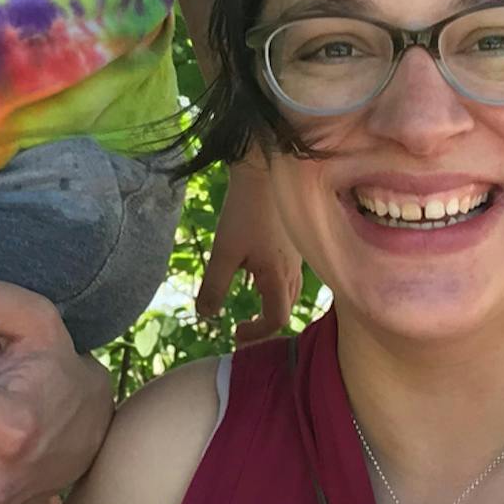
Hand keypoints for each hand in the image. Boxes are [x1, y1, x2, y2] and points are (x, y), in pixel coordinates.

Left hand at [195, 154, 300, 345]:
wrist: (265, 171)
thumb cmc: (245, 211)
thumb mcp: (224, 252)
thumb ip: (214, 286)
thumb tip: (206, 316)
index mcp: (278, 277)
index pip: (275, 319)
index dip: (256, 333)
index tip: (234, 331)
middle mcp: (293, 270)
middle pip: (285, 309)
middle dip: (265, 323)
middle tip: (242, 327)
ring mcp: (298, 256)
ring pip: (290, 292)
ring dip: (271, 304)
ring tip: (251, 304)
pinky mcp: (294, 243)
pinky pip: (290, 275)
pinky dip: (275, 286)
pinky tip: (257, 274)